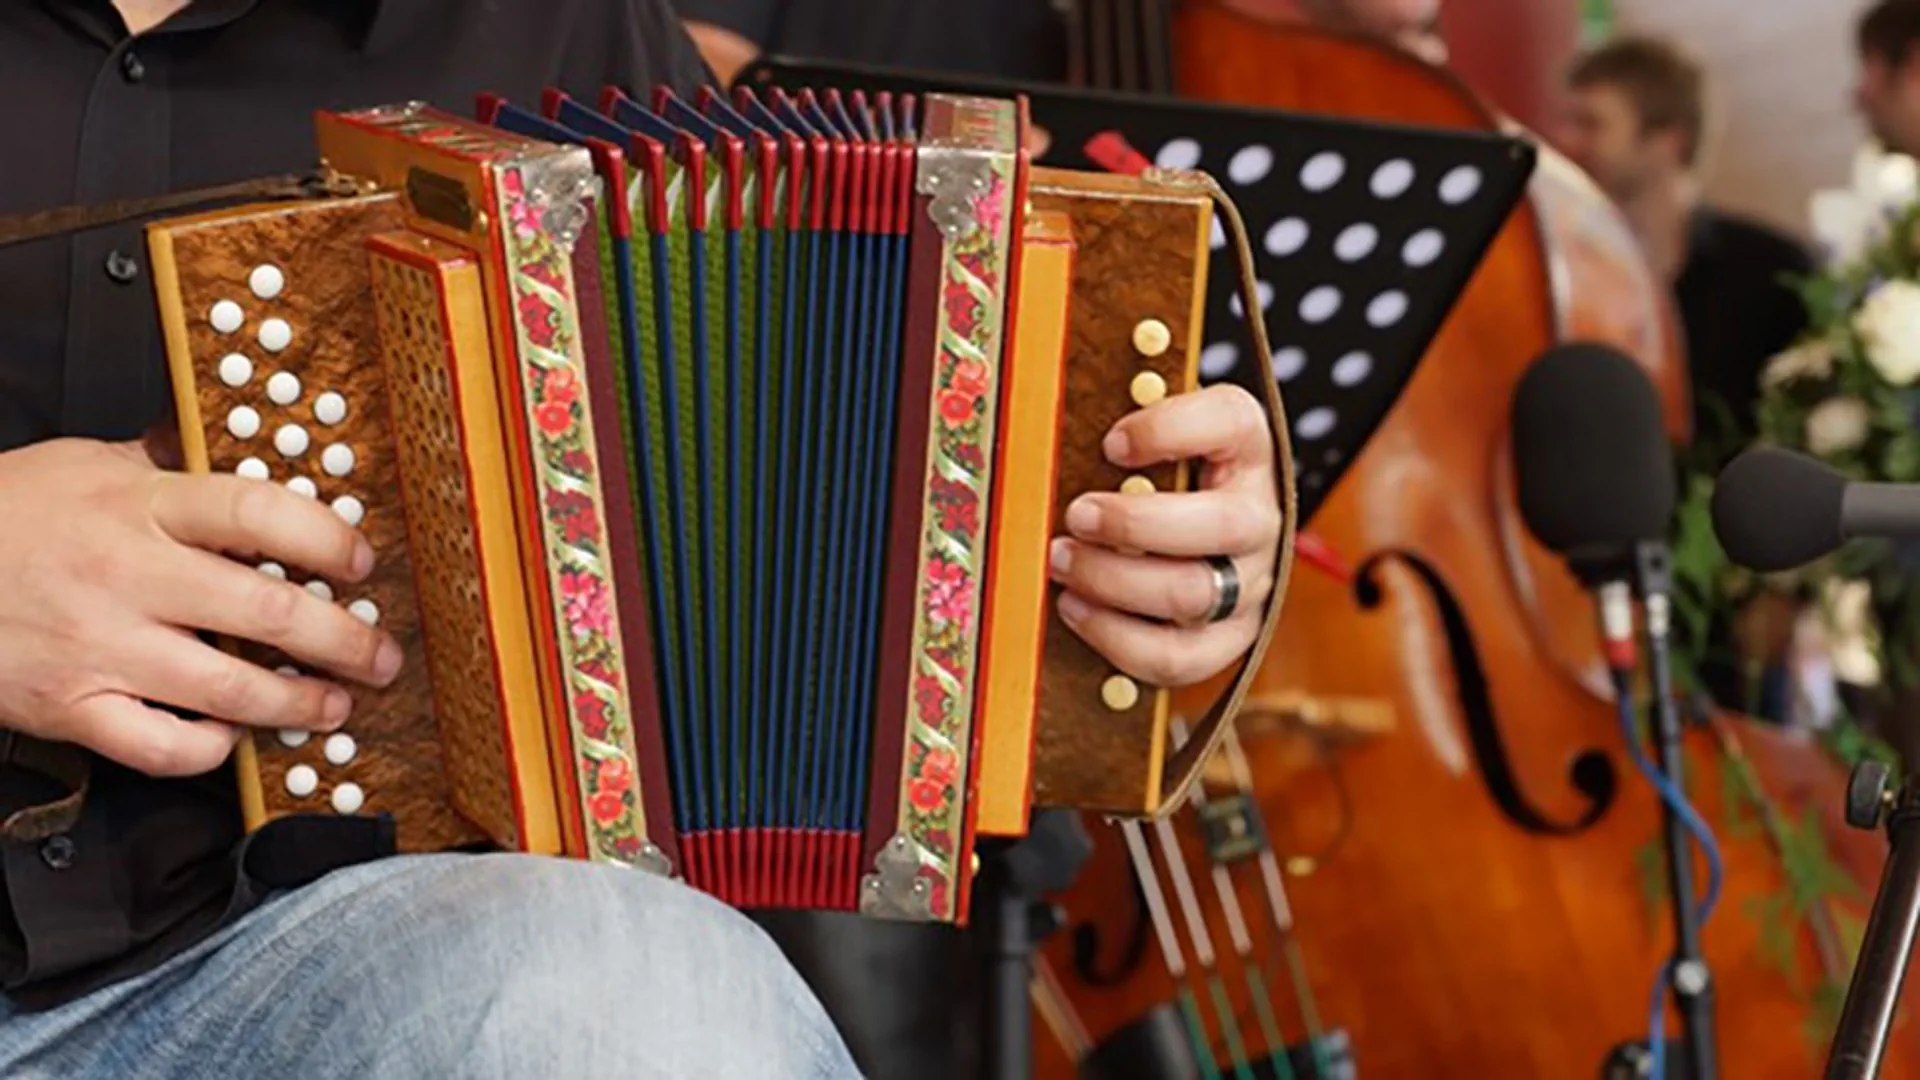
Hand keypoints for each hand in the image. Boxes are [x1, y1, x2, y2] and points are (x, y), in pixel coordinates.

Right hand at [0, 438, 401, 776]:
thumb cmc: (6, 515)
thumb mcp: (86, 464)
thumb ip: (167, 462)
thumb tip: (237, 438)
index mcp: (138, 505)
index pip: (257, 514)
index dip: (327, 540)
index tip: (363, 563)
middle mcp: (126, 576)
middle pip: (265, 612)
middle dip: (343, 640)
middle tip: (380, 656)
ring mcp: (99, 646)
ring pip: (229, 690)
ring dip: (299, 704)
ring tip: (335, 704)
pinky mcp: (71, 706)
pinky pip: (161, 746)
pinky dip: (210, 749)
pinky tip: (234, 735)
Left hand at [1049, 384, 1282, 686]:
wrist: (1205, 526)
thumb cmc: (1163, 470)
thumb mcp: (1154, 433)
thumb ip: (1125, 428)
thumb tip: (1052, 430)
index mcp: (1246, 444)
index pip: (1228, 421)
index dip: (1169, 432)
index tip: (1111, 444)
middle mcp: (1260, 515)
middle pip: (1220, 525)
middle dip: (1134, 524)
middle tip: (1076, 516)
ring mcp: (1251, 583)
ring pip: (1193, 594)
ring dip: (1113, 581)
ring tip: (1061, 561)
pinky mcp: (1229, 638)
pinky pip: (1179, 658)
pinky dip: (1117, 638)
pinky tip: (1075, 608)